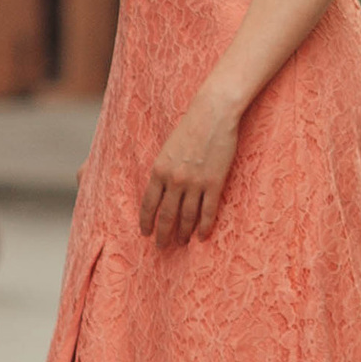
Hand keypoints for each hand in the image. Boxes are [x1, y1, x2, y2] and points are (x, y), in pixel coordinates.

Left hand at [140, 83, 243, 245]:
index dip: (147, 222)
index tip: (146, 233)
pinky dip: (204, 226)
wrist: (213, 114)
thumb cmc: (189, 127)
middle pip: (167, 215)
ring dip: (184, 233)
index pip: (149, 204)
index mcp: (159, 170)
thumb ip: (162, 170)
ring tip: (182, 242)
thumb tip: (159, 190)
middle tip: (162, 247)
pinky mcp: (214, 183)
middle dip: (163, 234)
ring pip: (187, 217)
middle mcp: (174, 180)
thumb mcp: (167, 149)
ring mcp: (195, 183)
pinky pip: (207, 211)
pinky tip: (202, 236)